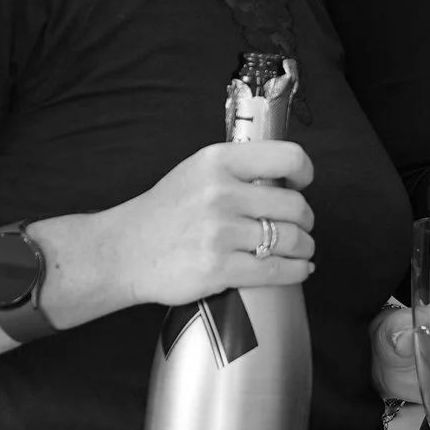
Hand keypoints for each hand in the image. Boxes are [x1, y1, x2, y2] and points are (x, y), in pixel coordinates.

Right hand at [89, 138, 315, 305]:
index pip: (286, 157)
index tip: (303, 183)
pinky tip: (298, 269)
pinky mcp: (218, 269)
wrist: (123, 250)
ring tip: (301, 249)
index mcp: (218, 162)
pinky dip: (295, 272)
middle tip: (301, 225)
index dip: (304, 172)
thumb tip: (286, 179)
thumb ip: (238, 170)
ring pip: (290, 240)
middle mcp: (220, 193)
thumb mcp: (196, 171)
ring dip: (304, 247)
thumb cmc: (164, 211)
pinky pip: (275, 271)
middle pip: (294, 206)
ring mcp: (220, 233)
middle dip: (306, 220)